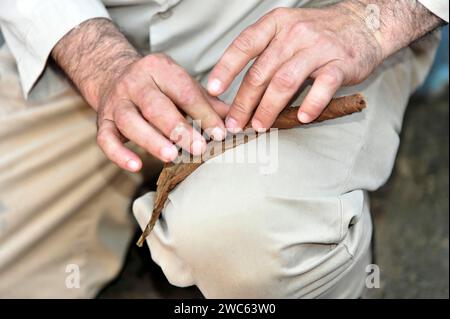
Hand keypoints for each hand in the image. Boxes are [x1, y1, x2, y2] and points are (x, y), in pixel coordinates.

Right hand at [52, 19, 227, 171]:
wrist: (113, 73)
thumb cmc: (158, 86)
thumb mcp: (182, 84)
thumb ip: (208, 103)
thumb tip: (237, 122)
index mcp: (160, 69)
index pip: (185, 92)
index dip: (203, 113)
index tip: (220, 133)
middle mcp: (135, 82)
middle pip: (156, 106)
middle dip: (178, 128)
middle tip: (198, 148)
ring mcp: (116, 102)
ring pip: (130, 121)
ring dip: (151, 140)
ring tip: (171, 155)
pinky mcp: (102, 120)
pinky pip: (105, 138)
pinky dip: (119, 154)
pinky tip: (136, 165)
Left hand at [207, 3, 382, 130]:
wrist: (364, 24)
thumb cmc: (318, 33)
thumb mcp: (287, 31)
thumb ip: (265, 55)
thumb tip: (239, 90)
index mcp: (276, 24)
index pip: (245, 45)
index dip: (226, 68)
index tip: (213, 90)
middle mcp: (294, 33)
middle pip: (261, 72)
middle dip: (244, 102)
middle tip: (235, 123)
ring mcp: (318, 48)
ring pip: (285, 81)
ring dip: (268, 108)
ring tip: (259, 126)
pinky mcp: (340, 63)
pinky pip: (323, 86)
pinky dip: (311, 103)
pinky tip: (302, 117)